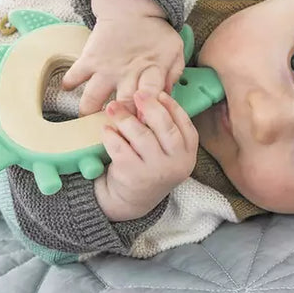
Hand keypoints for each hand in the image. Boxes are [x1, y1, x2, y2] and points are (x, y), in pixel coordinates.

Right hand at [61, 0, 185, 115]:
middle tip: (116, 130)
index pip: (151, 96)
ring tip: (87, 119)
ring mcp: (106, 67)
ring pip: (93, 96)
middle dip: (121, 119)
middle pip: (124, 102)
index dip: (147, 112)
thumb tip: (166, 99)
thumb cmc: (156, 33)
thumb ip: (173, 74)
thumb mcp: (175, 51)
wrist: (132, 7)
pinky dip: (69, 84)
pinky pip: (74, 74)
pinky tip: (68, 90)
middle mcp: (128, 72)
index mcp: (152, 70)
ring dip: (89, 110)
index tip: (144, 125)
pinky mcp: (89, 59)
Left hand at [94, 92, 198, 221]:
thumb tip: (154, 94)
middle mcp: (176, 164)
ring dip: (125, 117)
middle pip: (165, 127)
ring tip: (112, 107)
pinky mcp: (134, 176)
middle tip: (137, 93)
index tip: (158, 92)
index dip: (172, 106)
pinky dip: (111, 135)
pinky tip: (105, 128)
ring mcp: (156, 171)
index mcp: (188, 155)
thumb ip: (164, 128)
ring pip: (141, 135)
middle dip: (150, 106)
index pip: (185, 125)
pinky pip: (120, 148)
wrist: (132, 199)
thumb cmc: (150, 165)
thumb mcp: (166, 151)